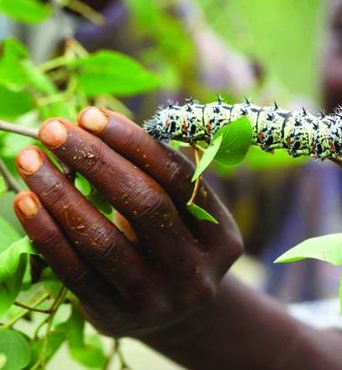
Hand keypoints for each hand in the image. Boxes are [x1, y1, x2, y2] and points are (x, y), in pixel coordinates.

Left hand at [12, 107, 242, 338]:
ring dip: (61, 194)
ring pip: (104, 242)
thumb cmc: (173, 244)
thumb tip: (95, 125)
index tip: (92, 115)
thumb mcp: (184, 214)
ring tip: (31, 159)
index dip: (135, 144)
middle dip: (96, 161)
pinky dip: (47, 234)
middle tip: (54, 129)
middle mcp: (196, 271)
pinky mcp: (117, 319)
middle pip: (145, 206)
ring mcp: (158, 300)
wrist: (174, 315)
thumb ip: (156, 175)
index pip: (179, 179)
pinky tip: (26, 201)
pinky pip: (75, 272)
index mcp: (221, 236)